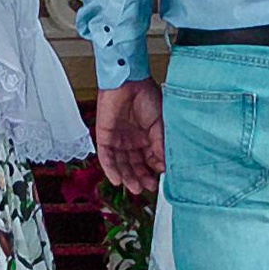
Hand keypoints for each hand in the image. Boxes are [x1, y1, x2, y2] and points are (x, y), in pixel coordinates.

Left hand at [94, 78, 164, 195]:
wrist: (128, 81)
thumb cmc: (146, 96)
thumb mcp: (160, 123)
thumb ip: (160, 145)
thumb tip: (164, 165)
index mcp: (146, 136)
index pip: (150, 159)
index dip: (154, 170)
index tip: (160, 179)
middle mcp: (132, 140)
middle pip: (135, 165)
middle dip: (140, 177)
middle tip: (146, 187)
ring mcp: (118, 139)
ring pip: (121, 164)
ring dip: (127, 177)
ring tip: (135, 188)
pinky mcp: (104, 137)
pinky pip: (107, 157)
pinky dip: (111, 170)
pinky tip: (118, 180)